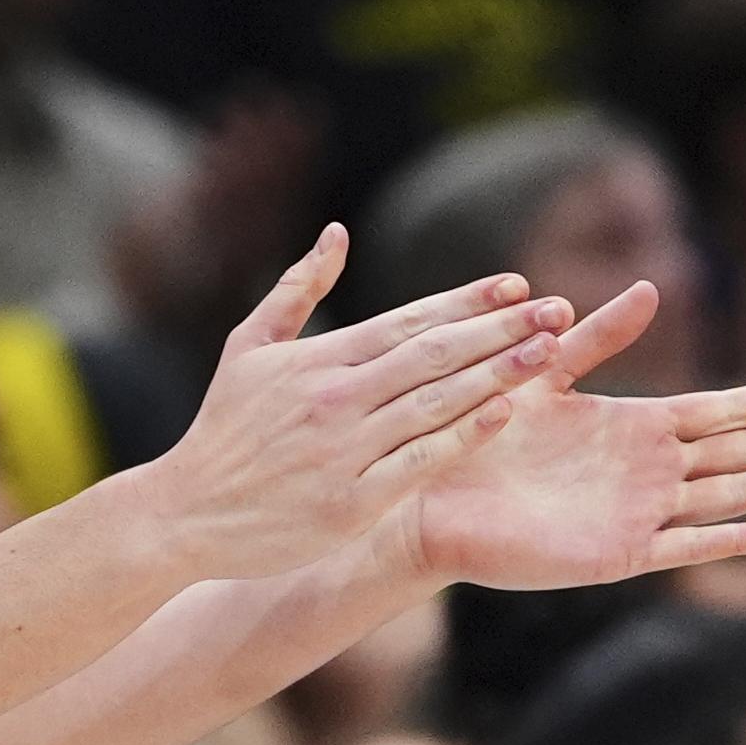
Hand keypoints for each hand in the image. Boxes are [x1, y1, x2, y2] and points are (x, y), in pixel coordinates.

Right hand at [147, 225, 569, 583]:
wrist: (187, 511)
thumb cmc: (223, 428)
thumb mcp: (247, 347)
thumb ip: (296, 290)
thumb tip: (336, 233)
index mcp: (314, 358)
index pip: (405, 321)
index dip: (464, 301)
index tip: (517, 286)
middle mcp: (333, 397)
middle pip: (431, 355)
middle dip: (498, 330)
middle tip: (558, 311)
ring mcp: (344, 449)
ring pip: (433, 403)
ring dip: (495, 375)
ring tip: (548, 354)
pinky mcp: (352, 500)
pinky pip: (419, 462)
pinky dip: (462, 436)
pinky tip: (502, 415)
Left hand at [391, 282, 745, 587]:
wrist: (427, 496)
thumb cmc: (476, 435)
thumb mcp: (541, 372)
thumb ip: (595, 337)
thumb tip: (652, 287)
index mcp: (633, 428)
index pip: (721, 409)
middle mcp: (647, 472)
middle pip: (742, 449)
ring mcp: (639, 514)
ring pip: (729, 494)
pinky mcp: (617, 553)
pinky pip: (685, 546)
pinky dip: (733, 539)